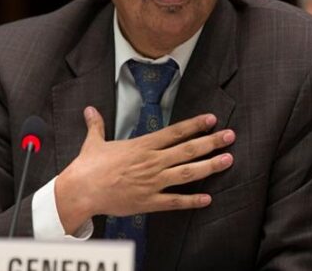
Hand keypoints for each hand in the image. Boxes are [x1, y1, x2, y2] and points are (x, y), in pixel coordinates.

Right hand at [54, 106, 234, 234]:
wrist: (82, 191)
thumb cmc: (88, 166)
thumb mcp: (94, 141)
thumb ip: (96, 124)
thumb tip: (89, 110)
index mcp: (142, 145)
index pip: (175, 132)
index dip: (195, 125)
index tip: (211, 119)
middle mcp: (152, 162)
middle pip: (188, 150)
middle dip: (212, 142)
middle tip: (230, 136)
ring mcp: (153, 182)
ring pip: (188, 173)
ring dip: (210, 166)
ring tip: (228, 160)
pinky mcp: (149, 201)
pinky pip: (175, 201)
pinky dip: (192, 201)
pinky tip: (208, 199)